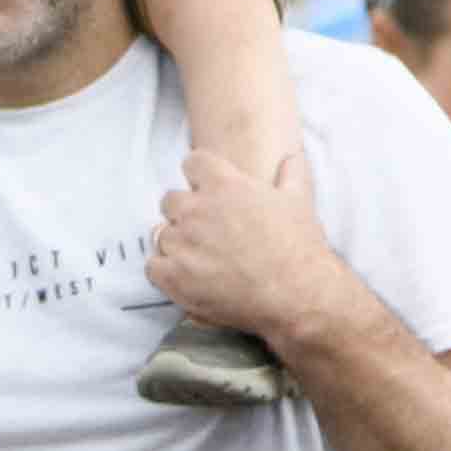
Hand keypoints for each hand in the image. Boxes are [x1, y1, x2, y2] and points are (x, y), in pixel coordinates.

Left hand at [143, 145, 345, 349]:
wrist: (296, 294)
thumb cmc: (299, 247)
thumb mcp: (299, 201)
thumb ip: (290, 173)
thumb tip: (291, 157)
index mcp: (224, 186)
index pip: (192, 162)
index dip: (199, 176)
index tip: (208, 190)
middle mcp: (196, 210)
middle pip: (170, 200)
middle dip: (184, 212)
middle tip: (206, 231)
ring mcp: (182, 244)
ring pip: (161, 234)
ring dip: (176, 244)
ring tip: (202, 259)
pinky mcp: (173, 276)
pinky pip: (152, 266)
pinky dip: (165, 271)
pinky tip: (187, 277)